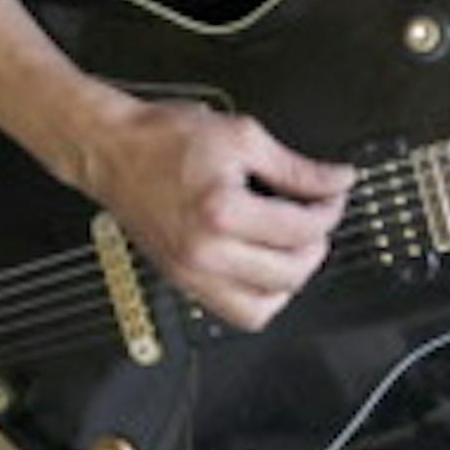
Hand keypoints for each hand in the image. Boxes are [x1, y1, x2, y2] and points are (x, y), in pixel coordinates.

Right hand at [88, 98, 353, 330]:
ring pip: (264, 307)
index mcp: (222, 213)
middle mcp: (205, 253)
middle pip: (291, 274)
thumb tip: (336, 181)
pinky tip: (265, 264)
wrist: (112, 151)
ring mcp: (191, 274)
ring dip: (291, 278)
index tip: (334, 191)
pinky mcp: (182, 282)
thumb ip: (296, 167)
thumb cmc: (164, 139)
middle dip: (317, 243)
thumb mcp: (243, 137)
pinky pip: (235, 313)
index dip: (330, 207)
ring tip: (293, 245)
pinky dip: (261, 296)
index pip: (300, 228)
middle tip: (318, 216)